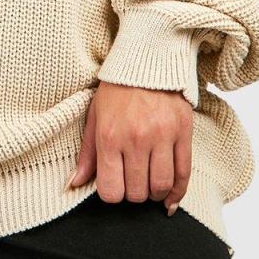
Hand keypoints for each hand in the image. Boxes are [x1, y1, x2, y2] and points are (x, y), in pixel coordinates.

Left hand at [67, 82, 192, 214]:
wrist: (147, 60)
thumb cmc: (117, 89)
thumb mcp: (94, 116)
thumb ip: (87, 153)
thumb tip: (75, 182)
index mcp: (110, 137)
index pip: (111, 190)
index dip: (112, 195)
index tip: (114, 186)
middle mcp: (136, 139)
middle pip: (137, 192)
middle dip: (133, 194)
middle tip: (132, 183)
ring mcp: (162, 137)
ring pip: (160, 186)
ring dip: (154, 194)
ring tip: (149, 186)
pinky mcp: (183, 133)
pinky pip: (184, 174)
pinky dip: (178, 193)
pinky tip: (170, 199)